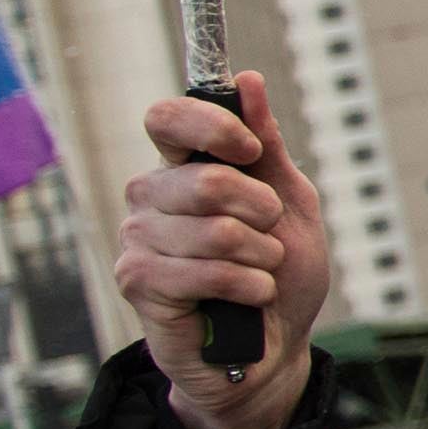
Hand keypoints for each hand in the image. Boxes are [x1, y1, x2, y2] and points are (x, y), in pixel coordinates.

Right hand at [117, 74, 323, 428]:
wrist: (274, 347)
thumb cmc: (279, 273)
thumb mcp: (289, 202)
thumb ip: (267, 146)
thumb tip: (247, 81)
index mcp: (182, 169)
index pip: (167, 118)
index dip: (210, 127)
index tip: (249, 149)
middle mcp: (150, 197)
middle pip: (204, 179)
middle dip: (260, 211)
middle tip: (269, 234)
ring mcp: (138, 238)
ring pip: (213, 230)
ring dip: (259, 256)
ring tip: (259, 271)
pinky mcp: (137, 281)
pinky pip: (203, 271)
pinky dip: (247, 285)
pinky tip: (250, 296)